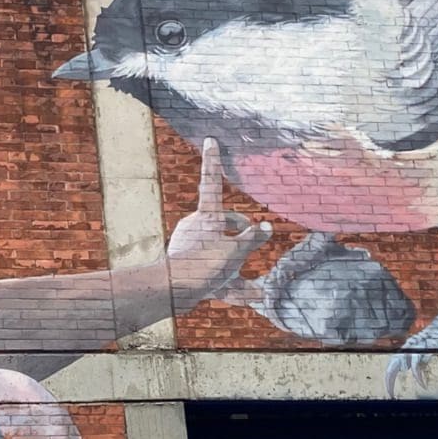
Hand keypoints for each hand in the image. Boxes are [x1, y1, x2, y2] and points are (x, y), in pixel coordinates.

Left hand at [166, 138, 270, 312]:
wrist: (172, 292)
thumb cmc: (203, 267)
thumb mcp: (234, 252)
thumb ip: (252, 239)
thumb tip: (265, 226)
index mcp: (206, 216)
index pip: (212, 183)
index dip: (213, 161)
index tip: (210, 140)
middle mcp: (195, 226)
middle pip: (225, 224)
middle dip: (240, 235)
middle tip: (250, 248)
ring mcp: (189, 244)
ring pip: (220, 250)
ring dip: (237, 265)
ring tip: (254, 288)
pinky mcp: (187, 264)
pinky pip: (214, 270)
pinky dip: (231, 284)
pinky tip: (253, 298)